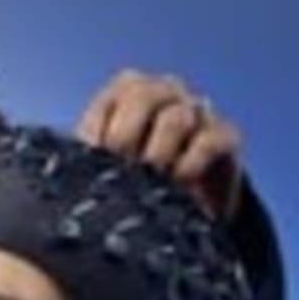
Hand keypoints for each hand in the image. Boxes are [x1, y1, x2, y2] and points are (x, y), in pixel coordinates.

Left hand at [77, 69, 243, 218]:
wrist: (179, 208)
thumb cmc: (131, 179)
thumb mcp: (100, 164)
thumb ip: (87, 150)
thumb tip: (74, 153)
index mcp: (127, 91)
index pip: (111, 95)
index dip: (99, 129)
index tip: (93, 159)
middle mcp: (163, 92)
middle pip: (143, 94)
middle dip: (126, 136)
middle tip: (121, 167)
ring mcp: (197, 110)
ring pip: (176, 117)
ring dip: (157, 153)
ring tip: (147, 181)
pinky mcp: (225, 135)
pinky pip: (211, 139)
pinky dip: (190, 163)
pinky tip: (178, 183)